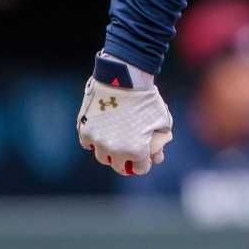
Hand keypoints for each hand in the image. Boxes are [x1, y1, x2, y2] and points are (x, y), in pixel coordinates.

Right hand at [77, 55, 172, 175]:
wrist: (123, 80)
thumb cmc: (146, 99)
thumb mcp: (163, 119)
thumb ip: (161, 140)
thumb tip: (157, 155)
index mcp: (136, 151)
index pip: (139, 169)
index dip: (143, 164)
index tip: (143, 158)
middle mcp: (115, 151)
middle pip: (118, 166)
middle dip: (125, 161)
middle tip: (127, 154)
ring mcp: (98, 141)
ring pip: (101, 157)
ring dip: (108, 153)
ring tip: (114, 144)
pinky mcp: (85, 130)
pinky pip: (87, 143)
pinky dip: (94, 141)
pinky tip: (102, 134)